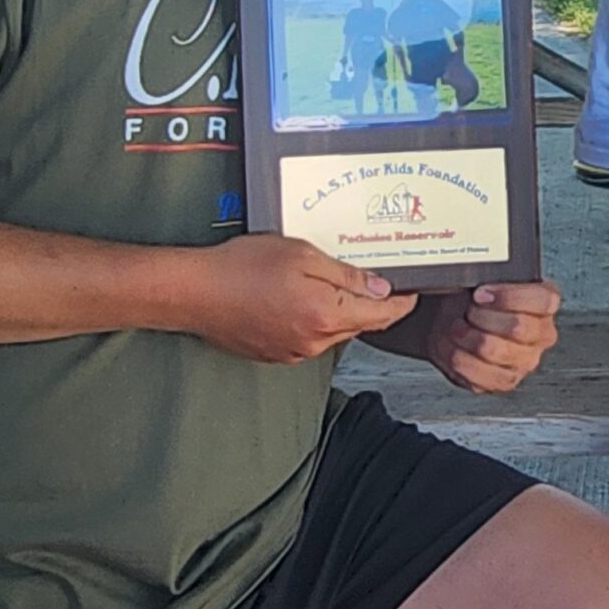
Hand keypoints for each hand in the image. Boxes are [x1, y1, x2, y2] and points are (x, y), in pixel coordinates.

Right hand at [188, 235, 414, 364]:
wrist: (194, 292)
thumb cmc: (241, 267)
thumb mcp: (301, 255)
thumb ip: (346, 275)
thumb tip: (381, 289)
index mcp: (326, 315)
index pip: (382, 315)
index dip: (403, 302)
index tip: (413, 289)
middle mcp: (315, 342)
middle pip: (360, 324)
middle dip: (370, 302)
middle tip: (372, 274)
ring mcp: (295, 352)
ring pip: (335, 331)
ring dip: (340, 310)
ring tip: (327, 280)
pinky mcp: (277, 354)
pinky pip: (311, 337)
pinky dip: (315, 319)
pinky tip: (299, 296)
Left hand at [425, 280, 561, 393]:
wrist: (454, 322)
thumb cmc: (474, 299)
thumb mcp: (483, 277)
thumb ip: (489, 274)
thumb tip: (476, 275)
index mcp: (545, 303)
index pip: (544, 301)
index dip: (509, 296)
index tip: (480, 293)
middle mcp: (541, 334)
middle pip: (518, 326)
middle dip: (482, 316)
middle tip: (467, 310)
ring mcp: (526, 360)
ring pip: (495, 350)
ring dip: (467, 336)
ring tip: (458, 327)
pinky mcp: (506, 381)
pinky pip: (483, 374)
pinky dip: (460, 359)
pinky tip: (456, 348)